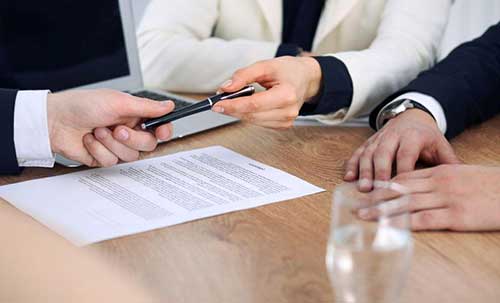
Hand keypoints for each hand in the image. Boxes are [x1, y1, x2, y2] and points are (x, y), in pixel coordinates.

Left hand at [47, 89, 173, 166]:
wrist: (54, 121)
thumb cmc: (82, 105)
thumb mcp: (118, 102)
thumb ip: (147, 107)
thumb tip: (169, 106)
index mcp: (134, 115)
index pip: (159, 127)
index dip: (164, 132)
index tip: (161, 132)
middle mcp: (128, 131)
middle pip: (147, 145)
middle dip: (132, 139)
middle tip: (118, 129)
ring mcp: (116, 145)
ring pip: (130, 156)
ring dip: (111, 144)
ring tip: (97, 131)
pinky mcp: (104, 157)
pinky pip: (111, 161)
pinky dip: (98, 150)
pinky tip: (89, 140)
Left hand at [213, 56, 321, 128]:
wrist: (305, 78)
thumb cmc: (288, 70)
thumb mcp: (265, 65)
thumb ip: (244, 75)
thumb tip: (226, 88)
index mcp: (286, 94)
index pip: (254, 105)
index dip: (233, 106)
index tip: (217, 105)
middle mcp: (288, 111)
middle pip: (251, 115)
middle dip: (232, 109)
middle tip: (219, 101)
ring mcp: (287, 121)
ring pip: (253, 121)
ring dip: (239, 112)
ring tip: (234, 100)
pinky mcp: (283, 125)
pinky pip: (259, 123)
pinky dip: (249, 115)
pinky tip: (249, 105)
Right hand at [345, 109, 460, 190]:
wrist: (412, 116)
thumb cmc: (426, 136)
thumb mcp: (441, 145)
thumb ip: (449, 162)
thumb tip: (459, 181)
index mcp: (413, 136)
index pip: (406, 154)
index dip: (402, 171)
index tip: (400, 189)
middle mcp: (393, 136)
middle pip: (383, 153)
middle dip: (377, 172)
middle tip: (374, 190)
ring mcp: (379, 139)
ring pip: (368, 154)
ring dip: (363, 171)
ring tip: (362, 187)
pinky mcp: (369, 142)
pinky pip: (358, 153)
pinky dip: (352, 165)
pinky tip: (348, 178)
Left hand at [357, 165, 499, 230]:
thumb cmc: (491, 184)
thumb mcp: (463, 175)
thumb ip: (441, 179)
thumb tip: (422, 187)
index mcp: (440, 172)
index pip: (404, 178)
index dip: (383, 186)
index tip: (367, 192)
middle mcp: (439, 183)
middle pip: (399, 190)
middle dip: (375, 198)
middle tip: (356, 205)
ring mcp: (446, 198)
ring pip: (406, 203)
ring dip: (381, 210)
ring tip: (363, 216)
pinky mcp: (456, 215)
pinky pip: (424, 219)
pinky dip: (403, 223)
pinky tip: (388, 227)